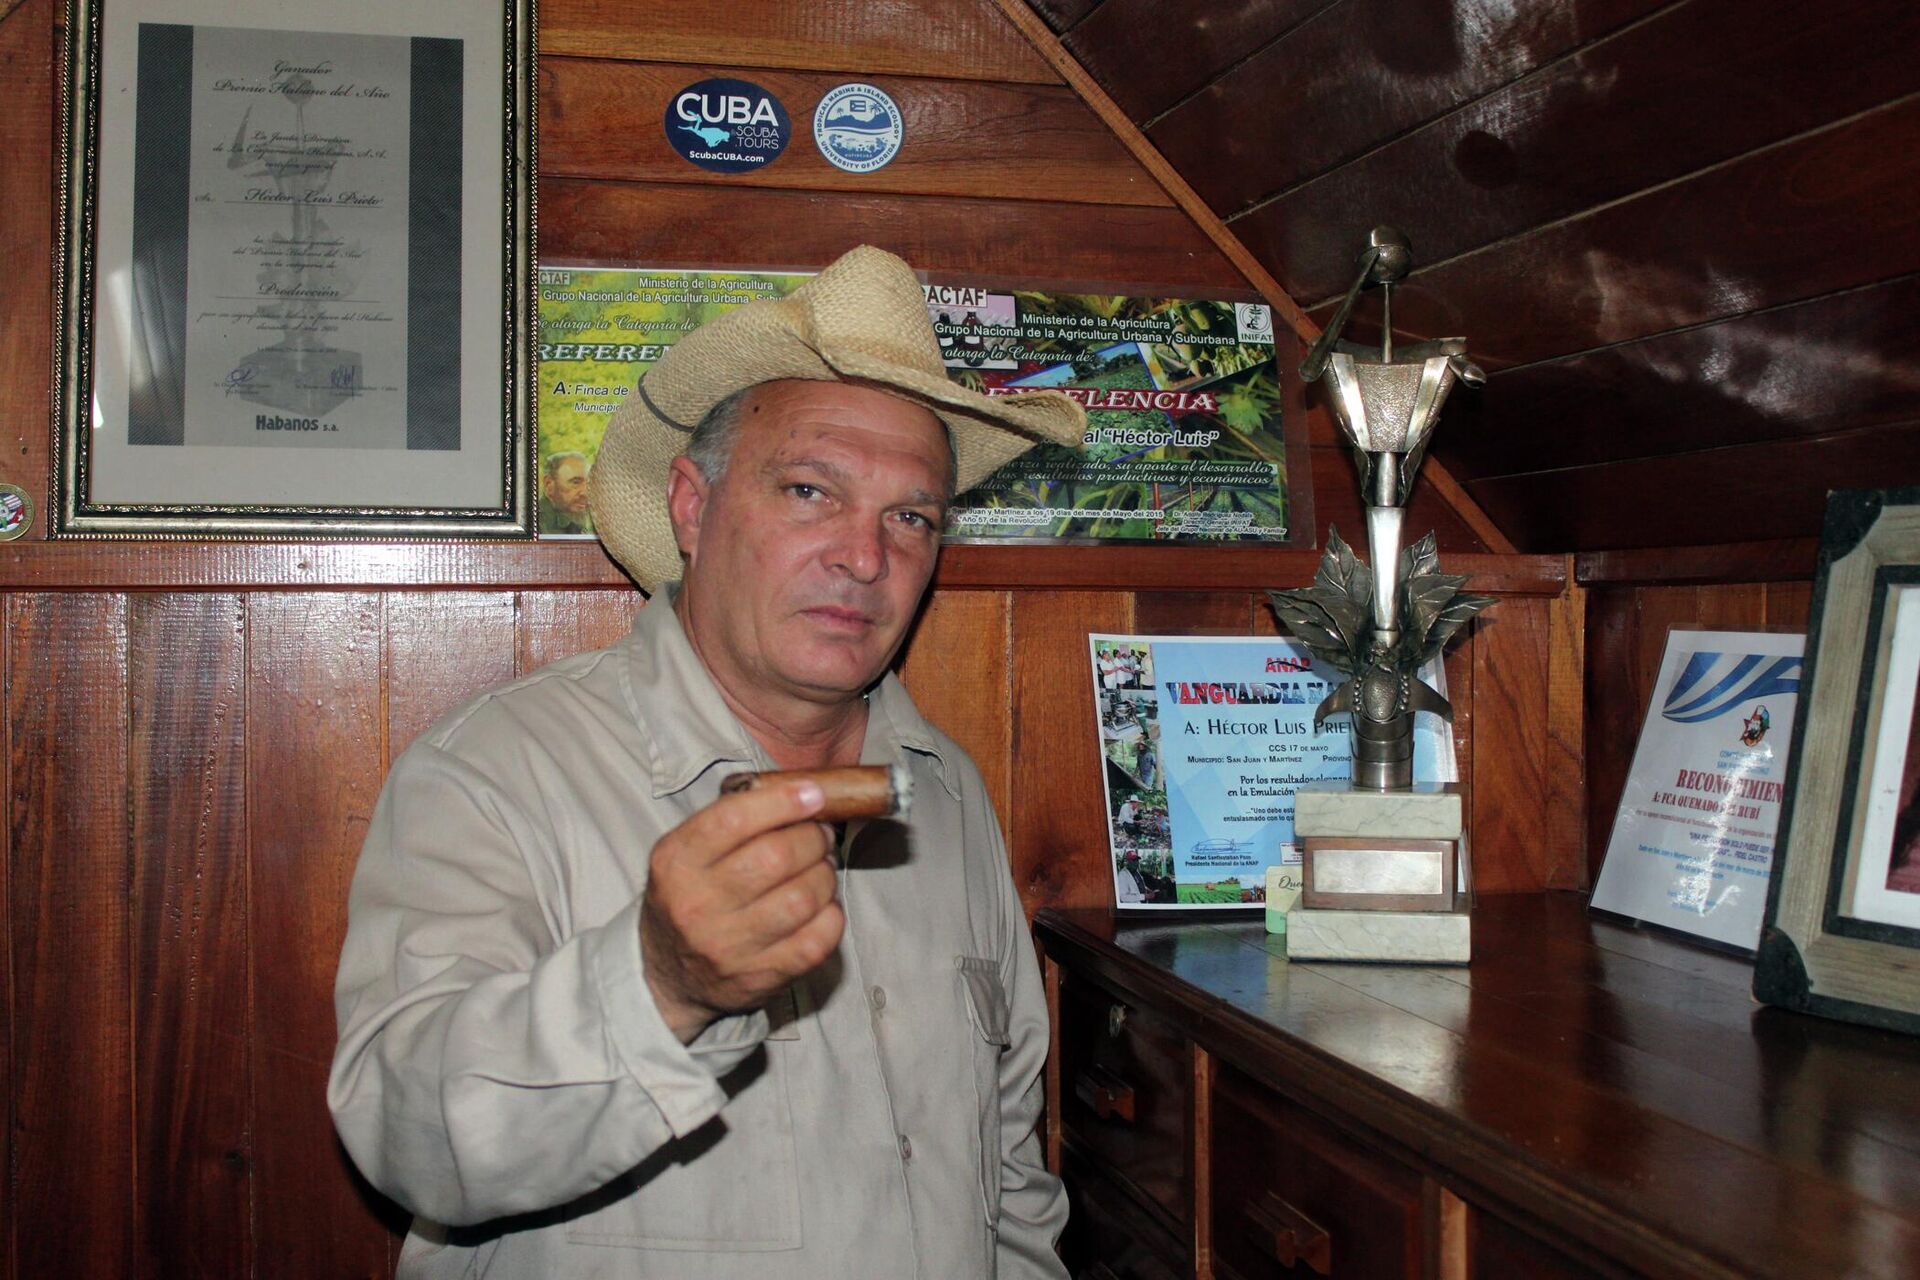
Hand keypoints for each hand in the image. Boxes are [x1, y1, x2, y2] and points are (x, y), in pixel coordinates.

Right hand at [640, 779, 842, 1040]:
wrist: (669, 975)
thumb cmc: (691, 897)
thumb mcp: (688, 852)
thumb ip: (735, 818)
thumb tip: (806, 792)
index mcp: (676, 862)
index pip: (734, 818)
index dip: (784, 802)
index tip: (814, 794)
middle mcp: (697, 905)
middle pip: (777, 857)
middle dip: (812, 838)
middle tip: (819, 836)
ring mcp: (728, 946)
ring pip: (803, 898)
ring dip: (825, 876)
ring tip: (820, 870)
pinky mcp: (760, 976)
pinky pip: (818, 939)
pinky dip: (831, 914)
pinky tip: (821, 906)